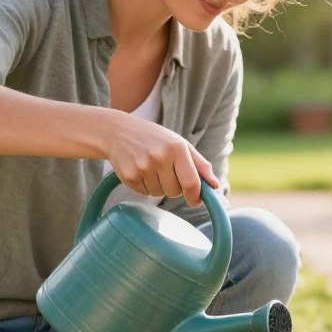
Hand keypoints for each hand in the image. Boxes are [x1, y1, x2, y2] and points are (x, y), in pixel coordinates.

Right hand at [104, 111, 218, 205]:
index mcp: (176, 148)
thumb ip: (200, 165)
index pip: (191, 183)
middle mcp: (160, 157)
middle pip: (175, 192)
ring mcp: (143, 167)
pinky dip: (145, 186)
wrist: (117, 131)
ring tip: (151, 168)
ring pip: (159, 194)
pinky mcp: (129, 176)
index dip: (196, 197)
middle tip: (165, 171)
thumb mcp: (179, 144)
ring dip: (159, 187)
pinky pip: (145, 193)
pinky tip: (140, 170)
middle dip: (174, 188)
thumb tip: (215, 185)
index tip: (196, 200)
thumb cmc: (155, 139)